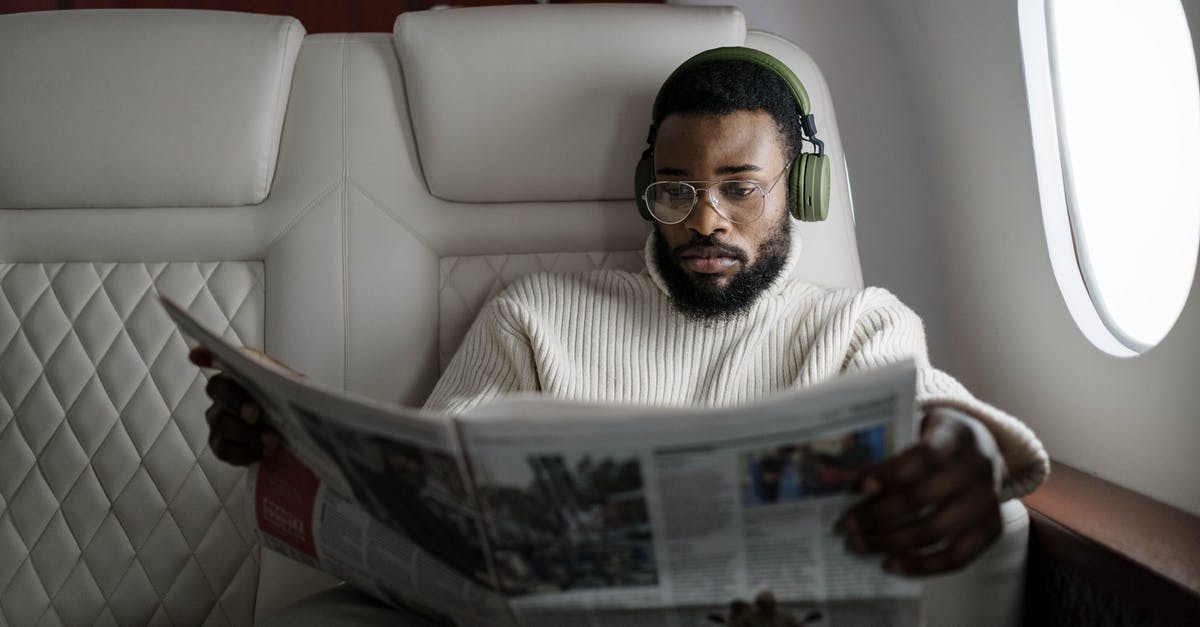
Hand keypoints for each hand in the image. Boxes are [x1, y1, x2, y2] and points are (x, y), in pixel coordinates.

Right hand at [189, 345, 287, 465]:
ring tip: (272, 440)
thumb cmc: (293, 406)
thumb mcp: (299, 390)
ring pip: (220, 421)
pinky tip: (261, 453)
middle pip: (217, 388)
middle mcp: (226, 391)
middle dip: (237, 401)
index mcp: (245, 371)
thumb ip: (294, 383)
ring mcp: (219, 417)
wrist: (298, 435)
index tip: (197, 356)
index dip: (208, 355)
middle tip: (256, 415)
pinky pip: (223, 448)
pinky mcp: (220, 443)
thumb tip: (296, 384)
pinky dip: (244, 453)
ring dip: (247, 433)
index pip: (223, 357)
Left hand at [834, 406, 1000, 575]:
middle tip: (843, 524)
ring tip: (856, 544)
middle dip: (876, 514)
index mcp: (956, 434)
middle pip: (923, 498)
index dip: (890, 473)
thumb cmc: (933, 437)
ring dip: (890, 541)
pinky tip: (889, 564)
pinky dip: (921, 565)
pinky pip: (957, 557)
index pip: (924, 456)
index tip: (857, 486)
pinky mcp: (991, 528)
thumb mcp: (916, 425)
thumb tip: (842, 475)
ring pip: (936, 531)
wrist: (978, 448)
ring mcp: (988, 500)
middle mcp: (978, 467)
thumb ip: (889, 445)